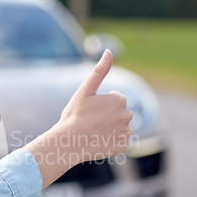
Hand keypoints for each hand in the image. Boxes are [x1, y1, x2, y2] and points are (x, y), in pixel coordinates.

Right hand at [25, 49, 132, 188]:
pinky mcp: (123, 146)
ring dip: (109, 129)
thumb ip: (99, 70)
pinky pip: (119, 142)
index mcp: (120, 100)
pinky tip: (99, 141)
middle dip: (107, 116)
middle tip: (90, 122)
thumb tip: (109, 50)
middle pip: (119, 113)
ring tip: (93, 132)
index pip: (115, 100)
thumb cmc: (74, 115)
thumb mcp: (85, 90)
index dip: (101, 105)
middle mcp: (128, 115)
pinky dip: (111, 142)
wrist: (68, 142)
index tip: (89, 111)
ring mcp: (126, 132)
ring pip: (119, 127)